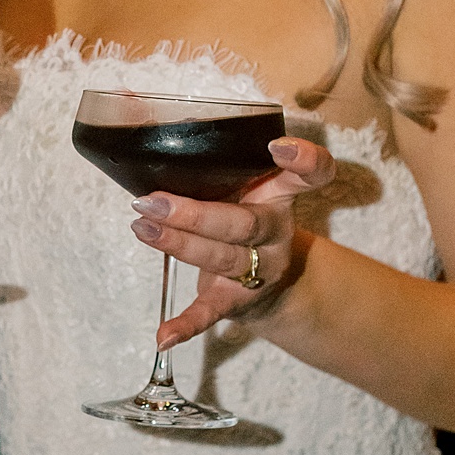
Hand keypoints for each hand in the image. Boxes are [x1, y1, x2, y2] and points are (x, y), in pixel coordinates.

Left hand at [131, 135, 337, 347]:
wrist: (271, 283)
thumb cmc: (241, 216)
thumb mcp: (243, 186)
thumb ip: (214, 163)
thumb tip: (141, 118)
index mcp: (280, 194)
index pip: (313, 175)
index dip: (304, 160)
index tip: (278, 146)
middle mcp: (276, 231)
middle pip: (244, 223)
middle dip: (195, 214)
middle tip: (152, 201)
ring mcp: (260, 269)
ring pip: (222, 258)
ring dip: (178, 244)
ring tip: (141, 227)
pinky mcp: (238, 300)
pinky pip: (212, 312)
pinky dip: (186, 325)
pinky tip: (164, 335)